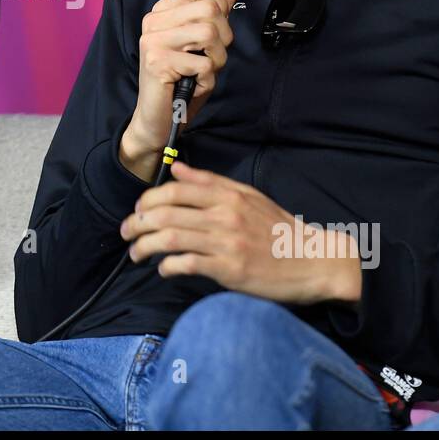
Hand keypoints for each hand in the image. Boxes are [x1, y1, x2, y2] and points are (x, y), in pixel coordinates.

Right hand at [118, 0, 241, 179]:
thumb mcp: (204, 42)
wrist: (158, 119)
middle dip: (224, 38)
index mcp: (162, 11)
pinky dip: (207, 80)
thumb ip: (219, 7)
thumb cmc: (182, 80)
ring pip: (210, 34)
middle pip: (210, 9)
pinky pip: (205, 64)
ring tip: (203, 72)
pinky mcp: (157, 62)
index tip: (214, 31)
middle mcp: (153, 21)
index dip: (219, 7)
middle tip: (210, 58)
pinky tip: (192, 85)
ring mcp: (153, 41)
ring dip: (217, 60)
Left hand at [119, 160, 362, 305]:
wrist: (311, 260)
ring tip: (136, 254)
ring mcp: (227, 243)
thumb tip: (177, 170)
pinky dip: (168, 267)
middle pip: (167, 213)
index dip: (148, 199)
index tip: (137, 210)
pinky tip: (163, 269)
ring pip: (171, 238)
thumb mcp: (248, 196)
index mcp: (228, 195)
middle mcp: (225, 215)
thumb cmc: (277, 230)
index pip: (176, 190)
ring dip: (145, 246)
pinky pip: (187, 264)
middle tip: (126, 233)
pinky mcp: (230, 270)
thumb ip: (210, 183)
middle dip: (137, 223)